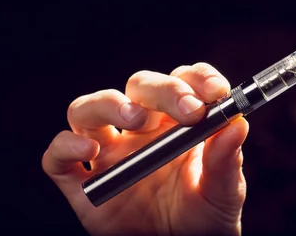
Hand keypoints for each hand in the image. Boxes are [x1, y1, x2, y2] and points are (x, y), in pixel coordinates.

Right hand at [42, 62, 248, 234]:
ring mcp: (108, 153)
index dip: (197, 78)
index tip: (217, 91)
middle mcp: (139, 129)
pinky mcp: (81, 182)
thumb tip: (237, 124)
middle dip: (162, 90)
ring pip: (88, 108)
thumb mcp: (223, 193)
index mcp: (177, 122)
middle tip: (188, 110)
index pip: (183, 81)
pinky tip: (89, 151)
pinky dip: (65, 146)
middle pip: (138, 86)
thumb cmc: (203, 218)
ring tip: (136, 120)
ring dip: (109, 104)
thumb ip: (226, 161)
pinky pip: (58, 156)